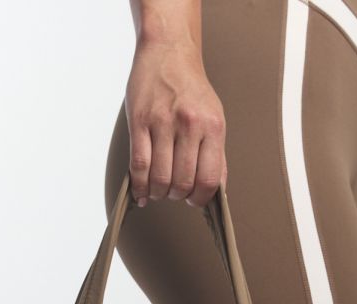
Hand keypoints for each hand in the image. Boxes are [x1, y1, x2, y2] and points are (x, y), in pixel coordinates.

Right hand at [125, 38, 226, 207]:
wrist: (168, 51)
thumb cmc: (191, 88)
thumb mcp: (214, 118)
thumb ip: (216, 154)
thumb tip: (216, 190)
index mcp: (212, 126)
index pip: (209, 179)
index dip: (200, 198)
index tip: (194, 200)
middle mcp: (189, 124)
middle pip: (182, 182)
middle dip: (177, 196)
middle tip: (174, 192)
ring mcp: (163, 122)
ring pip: (160, 178)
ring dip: (158, 192)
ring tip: (159, 189)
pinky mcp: (139, 122)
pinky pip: (139, 165)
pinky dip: (140, 186)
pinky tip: (142, 191)